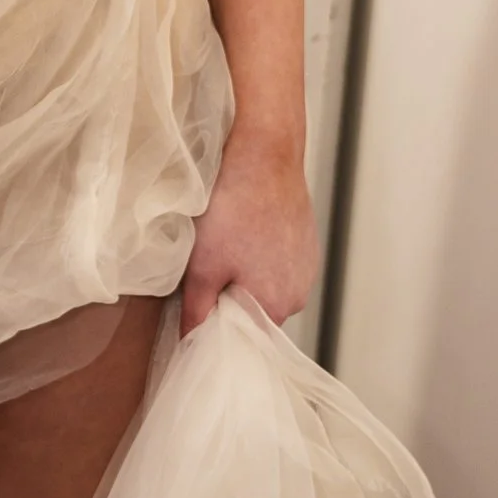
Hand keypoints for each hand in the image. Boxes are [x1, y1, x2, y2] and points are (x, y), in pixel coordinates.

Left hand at [181, 124, 318, 332]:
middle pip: (255, 312)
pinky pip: (277, 262)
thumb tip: (190, 343)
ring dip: (243, 275)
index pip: (243, 338)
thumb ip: (197, 311)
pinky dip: (258, 254)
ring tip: (223, 244)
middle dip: (229, 299)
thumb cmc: (233, 209)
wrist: (265, 154)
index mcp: (276, 307)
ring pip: (265, 285)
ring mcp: (306, 267)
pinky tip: (241, 231)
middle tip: (203, 271)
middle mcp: (299, 293)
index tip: (197, 306)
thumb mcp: (202, 266)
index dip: (216, 326)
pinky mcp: (305, 242)